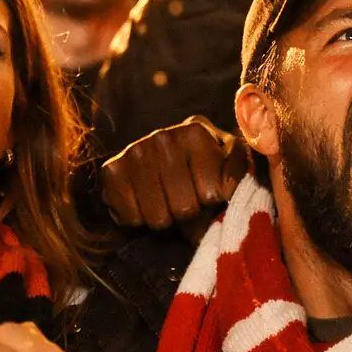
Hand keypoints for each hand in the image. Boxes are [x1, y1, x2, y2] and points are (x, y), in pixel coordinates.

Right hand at [102, 116, 246, 235]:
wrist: (164, 167)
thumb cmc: (206, 169)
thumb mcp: (232, 163)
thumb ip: (240, 169)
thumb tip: (229, 186)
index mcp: (196, 131)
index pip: (212, 193)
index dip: (214, 201)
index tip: (211, 191)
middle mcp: (162, 136)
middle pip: (184, 208)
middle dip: (189, 213)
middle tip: (187, 201)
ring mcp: (134, 151)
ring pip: (158, 218)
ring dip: (166, 219)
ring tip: (167, 203)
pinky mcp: (111, 170)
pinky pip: (131, 218)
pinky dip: (139, 220)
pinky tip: (145, 203)